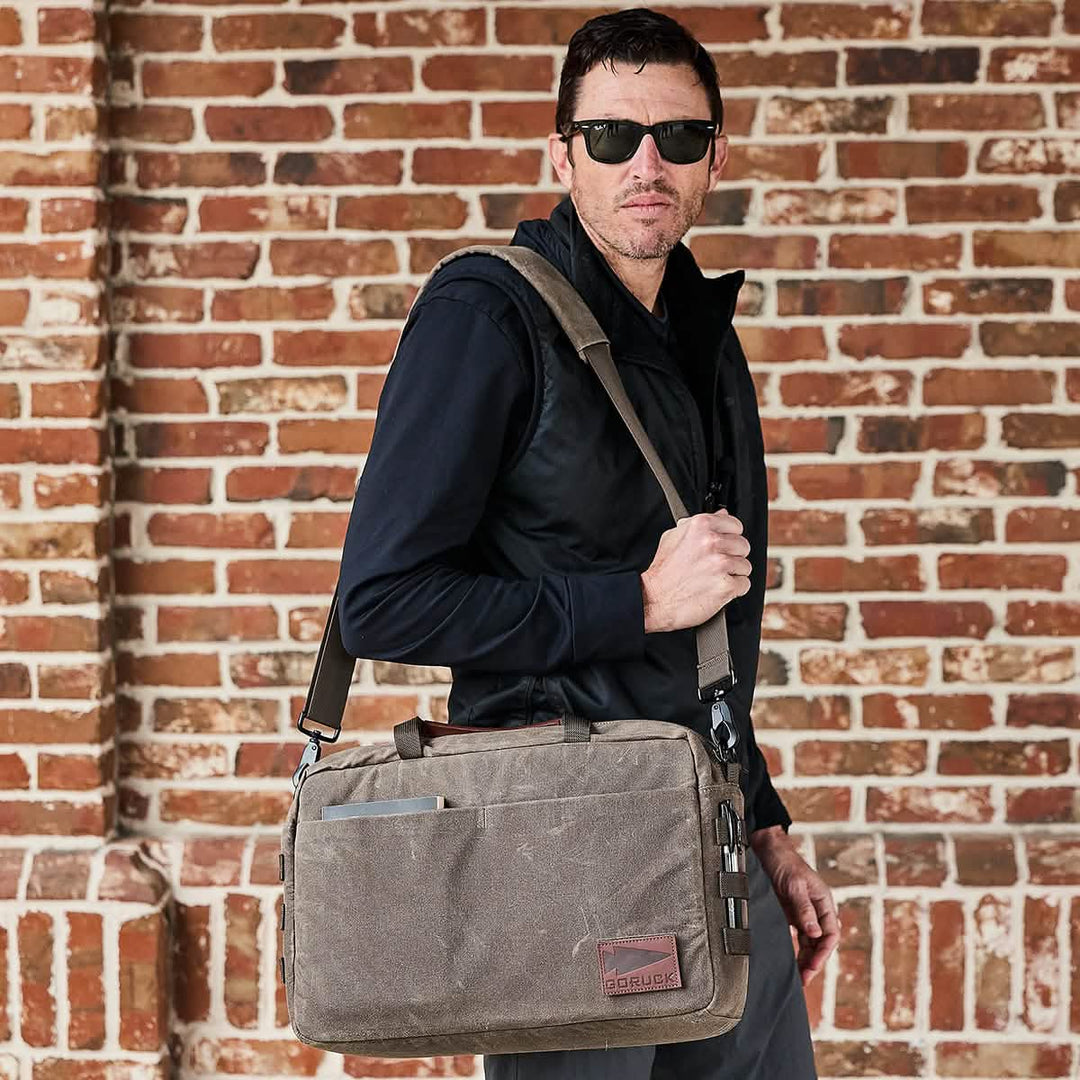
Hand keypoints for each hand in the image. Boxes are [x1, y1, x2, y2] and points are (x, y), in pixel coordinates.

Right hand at [640, 509, 751, 633]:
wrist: (654, 599)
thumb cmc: (663, 571)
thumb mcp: (673, 537)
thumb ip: (698, 524)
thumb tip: (722, 514)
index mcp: (701, 526)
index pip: (735, 525)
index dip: (730, 537)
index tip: (723, 545)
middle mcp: (712, 542)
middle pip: (743, 546)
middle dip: (732, 556)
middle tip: (715, 566)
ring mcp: (720, 564)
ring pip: (745, 566)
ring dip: (733, 574)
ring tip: (713, 578)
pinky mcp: (726, 586)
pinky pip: (744, 585)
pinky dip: (733, 590)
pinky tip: (716, 589)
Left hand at [750, 828, 840, 986]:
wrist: (770, 851)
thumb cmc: (785, 863)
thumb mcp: (795, 886)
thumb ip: (804, 909)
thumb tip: (815, 934)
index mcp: (824, 902)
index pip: (831, 934)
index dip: (824, 952)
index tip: (813, 966)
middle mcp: (818, 910)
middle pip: (821, 942)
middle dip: (815, 961)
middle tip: (804, 979)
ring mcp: (806, 913)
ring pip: (811, 942)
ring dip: (806, 959)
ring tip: (798, 977)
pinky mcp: (793, 914)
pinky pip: (799, 937)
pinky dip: (797, 950)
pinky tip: (791, 961)